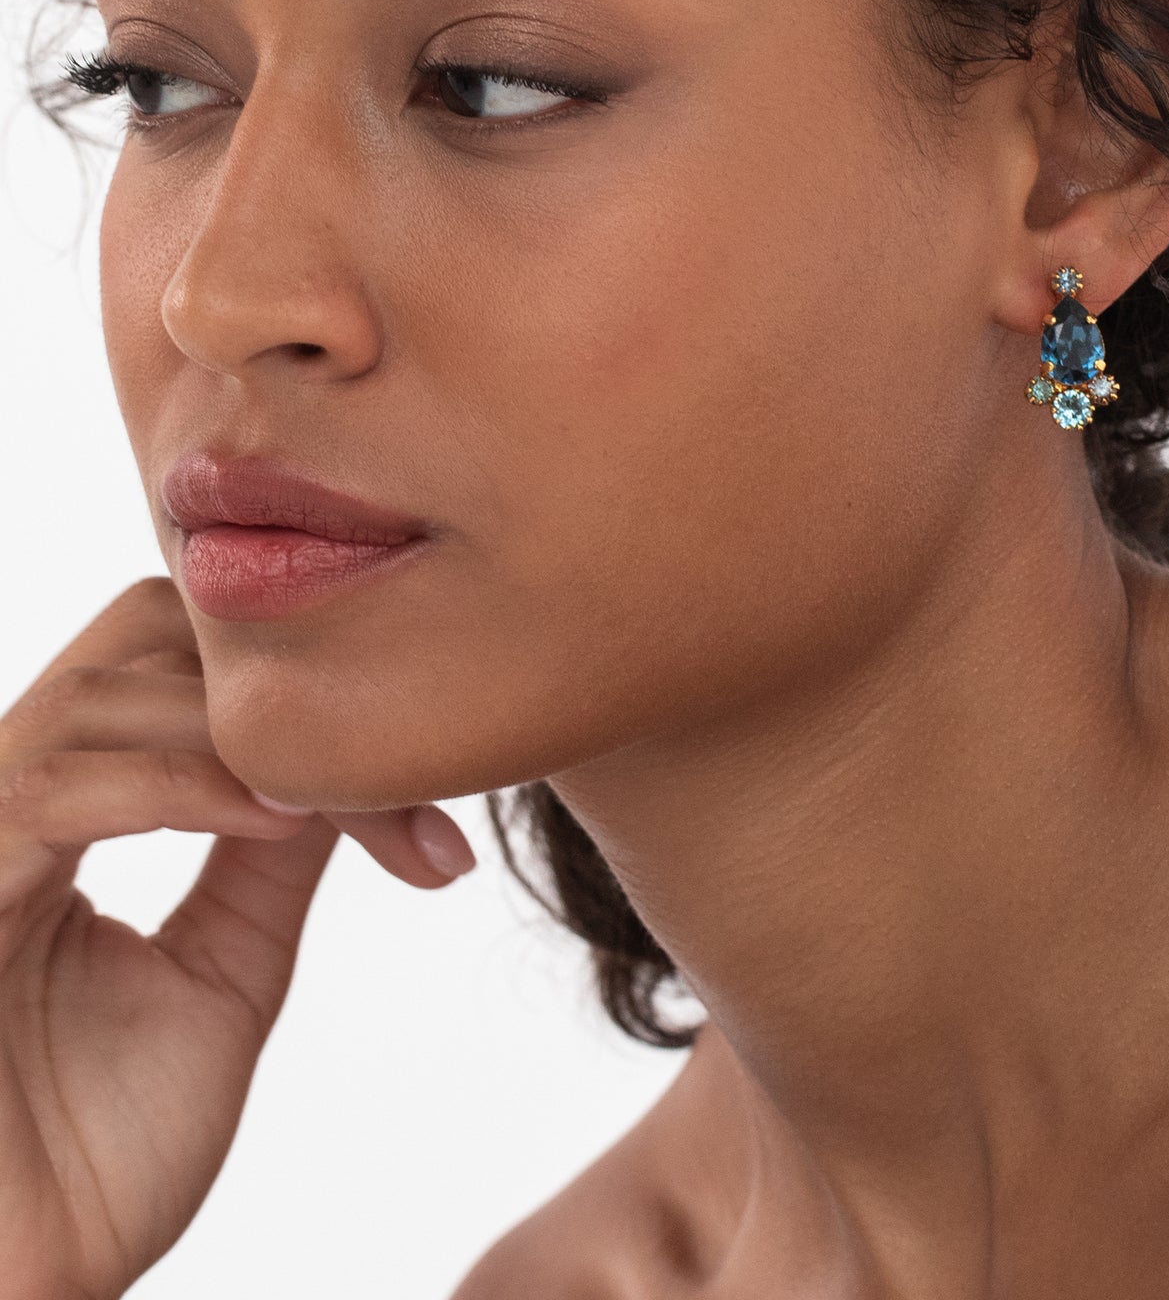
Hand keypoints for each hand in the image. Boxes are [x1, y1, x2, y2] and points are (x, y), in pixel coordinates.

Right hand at [0, 575, 475, 1299]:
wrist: (21, 1295)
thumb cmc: (92, 1161)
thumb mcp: (220, 978)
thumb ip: (265, 861)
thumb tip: (341, 762)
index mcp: (57, 816)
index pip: (169, 667)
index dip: (299, 697)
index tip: (426, 785)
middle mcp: (4, 803)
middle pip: (134, 635)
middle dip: (274, 686)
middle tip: (400, 771)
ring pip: (103, 692)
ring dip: (245, 735)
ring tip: (349, 798)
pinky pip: (54, 783)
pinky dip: (182, 784)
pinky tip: (281, 818)